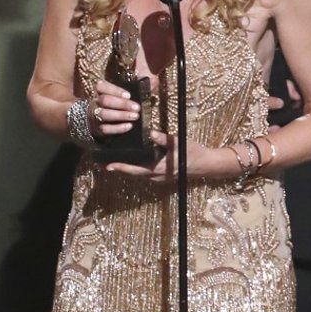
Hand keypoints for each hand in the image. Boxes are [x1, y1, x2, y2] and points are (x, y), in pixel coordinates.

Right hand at [88, 79, 137, 138]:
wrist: (98, 120)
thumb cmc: (115, 103)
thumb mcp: (122, 93)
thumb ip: (136, 87)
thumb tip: (154, 81)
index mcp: (99, 91)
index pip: (102, 86)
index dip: (114, 90)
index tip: (128, 95)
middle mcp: (95, 102)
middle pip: (105, 100)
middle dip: (122, 104)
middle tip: (137, 108)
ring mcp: (94, 116)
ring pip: (104, 114)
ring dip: (121, 115)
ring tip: (135, 116)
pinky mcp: (97, 129)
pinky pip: (106, 129)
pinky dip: (118, 128)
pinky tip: (129, 126)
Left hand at [104, 133, 236, 183]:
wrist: (206, 165)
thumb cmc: (193, 153)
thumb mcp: (178, 143)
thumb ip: (162, 139)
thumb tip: (149, 133)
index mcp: (159, 169)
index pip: (135, 169)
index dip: (121, 167)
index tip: (108, 165)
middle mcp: (157, 176)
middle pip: (133, 174)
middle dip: (119, 169)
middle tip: (103, 165)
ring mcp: (160, 178)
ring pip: (139, 174)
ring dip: (127, 170)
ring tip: (114, 163)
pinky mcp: (163, 176)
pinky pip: (146, 174)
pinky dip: (137, 169)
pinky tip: (132, 163)